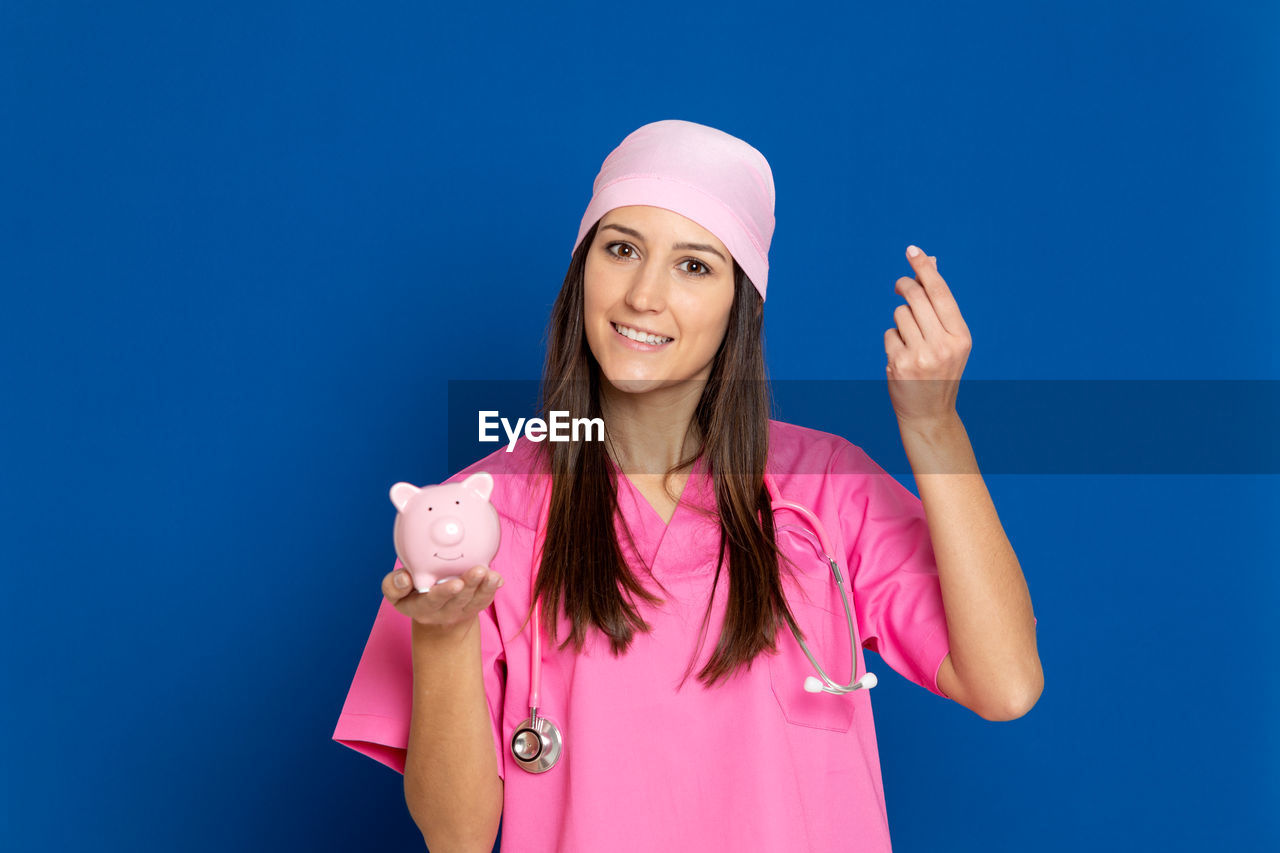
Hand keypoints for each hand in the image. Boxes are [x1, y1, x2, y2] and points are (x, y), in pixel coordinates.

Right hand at [381, 563, 504, 628]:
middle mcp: (442, 612)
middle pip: (458, 600)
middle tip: (478, 571)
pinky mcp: (474, 607)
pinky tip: (497, 579)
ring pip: (474, 600)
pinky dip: (492, 588)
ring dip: (484, 586)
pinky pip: (485, 599)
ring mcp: (460, 610)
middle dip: (469, 585)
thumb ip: (393, 585)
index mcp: (420, 607)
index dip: (443, 593)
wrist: (433, 612)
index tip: (455, 583)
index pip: (431, 601)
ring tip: (491, 574)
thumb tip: (404, 578)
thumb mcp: (396, 593)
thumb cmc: (412, 593)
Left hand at [884, 245, 971, 426]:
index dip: (925, 269)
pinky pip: (889, 334)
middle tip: (900, 285)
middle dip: (905, 285)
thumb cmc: (939, 370)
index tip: (913, 251)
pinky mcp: (899, 364)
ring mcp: (921, 356)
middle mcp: (944, 345)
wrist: (930, 413)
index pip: (940, 293)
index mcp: (961, 336)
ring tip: (910, 341)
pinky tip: (901, 357)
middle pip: (916, 297)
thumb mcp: (948, 338)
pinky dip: (893, 340)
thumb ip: (939, 304)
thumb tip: (931, 262)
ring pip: (900, 314)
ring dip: (901, 321)